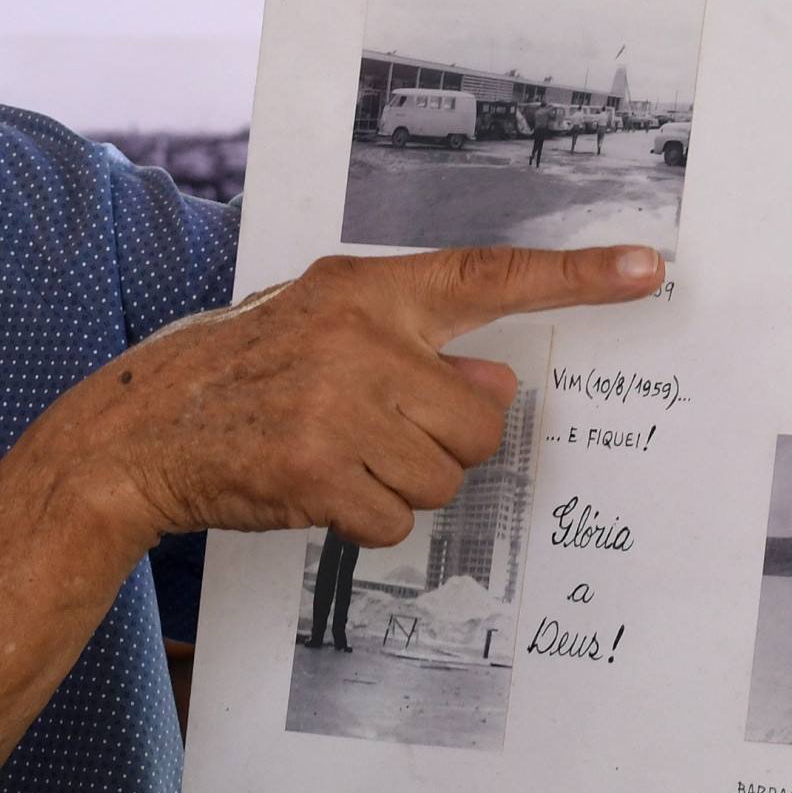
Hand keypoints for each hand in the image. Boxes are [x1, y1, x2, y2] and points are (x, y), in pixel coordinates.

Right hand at [33, 244, 663, 555]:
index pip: (491, 275)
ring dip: (401, 485)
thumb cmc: (240, 377)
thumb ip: (410, 344)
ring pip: (443, 476)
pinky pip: (394, 520)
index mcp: (369, 290)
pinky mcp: (318, 471)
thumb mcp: (325, 330)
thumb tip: (498, 381)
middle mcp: (362, 338)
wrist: (139, 429)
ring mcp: (340, 405)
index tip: (651, 270)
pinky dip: (362, 521)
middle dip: (443, 443)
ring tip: (336, 458)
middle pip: (480, 418)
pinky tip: (315, 492)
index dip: (578, 277)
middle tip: (378, 434)